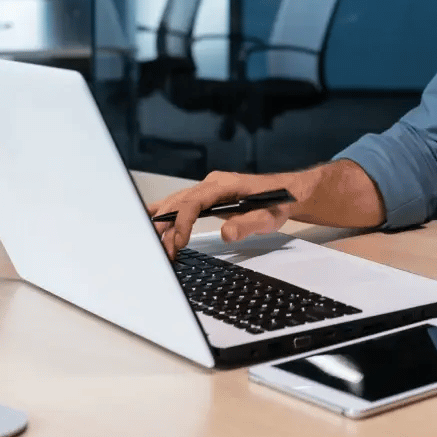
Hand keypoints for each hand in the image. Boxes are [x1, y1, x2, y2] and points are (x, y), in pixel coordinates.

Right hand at [147, 170, 302, 259]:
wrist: (286, 193)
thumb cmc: (277, 203)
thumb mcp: (269, 217)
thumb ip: (248, 224)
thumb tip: (227, 233)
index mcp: (224, 184)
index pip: (194, 200)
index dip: (183, 221)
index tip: (180, 242)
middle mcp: (212, 183)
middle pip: (180, 202)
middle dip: (168, 227)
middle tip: (165, 253)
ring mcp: (207, 189)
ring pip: (177, 203)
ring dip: (165, 225)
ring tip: (159, 248)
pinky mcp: (206, 197)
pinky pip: (181, 204)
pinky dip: (165, 214)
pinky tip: (150, 223)